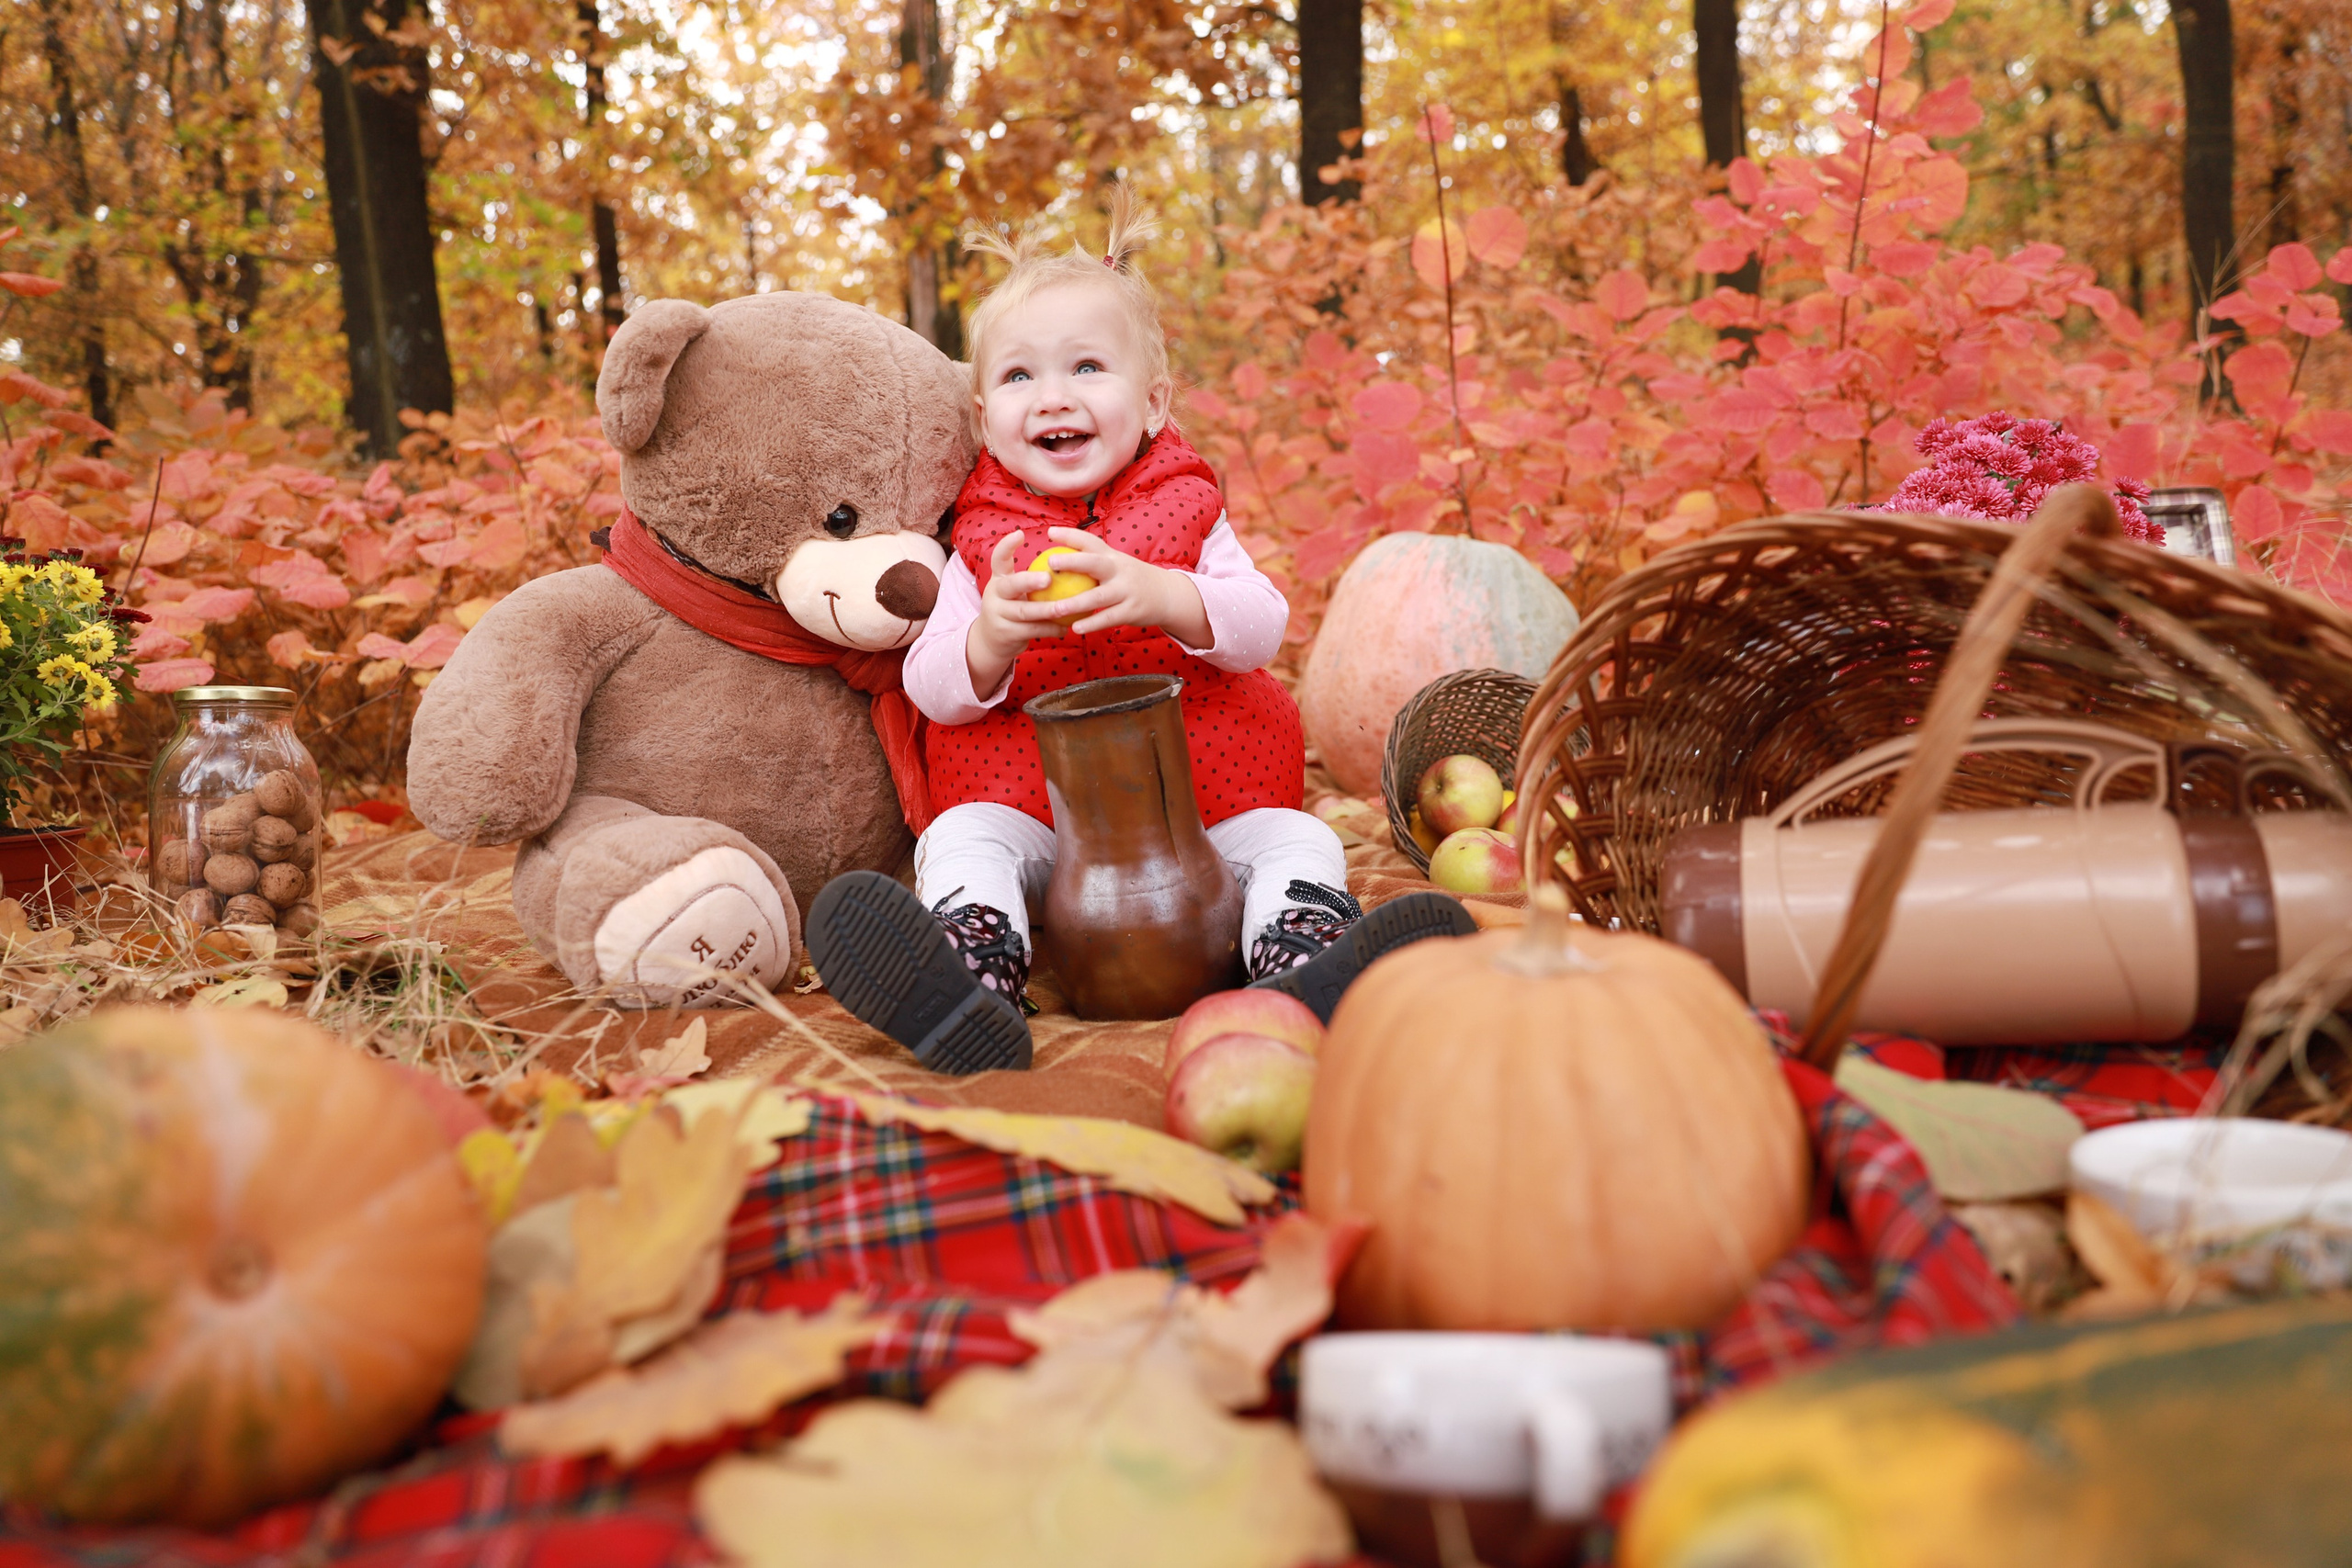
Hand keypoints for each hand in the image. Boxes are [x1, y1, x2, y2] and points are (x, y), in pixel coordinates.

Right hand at [966, 528, 1076, 696]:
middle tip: (1048, 578)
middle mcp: (994, 594)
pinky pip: (1032, 630)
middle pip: (1011, 585)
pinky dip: (1050, 629)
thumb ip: (1032, 578)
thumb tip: (1067, 560)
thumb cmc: (1012, 608)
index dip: (1006, 546)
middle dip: (1029, 581)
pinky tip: (1065, 628)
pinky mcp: (1005, 633)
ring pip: (1024, 612)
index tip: (1019, 534)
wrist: (991, 640)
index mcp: (998, 579)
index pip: (998, 559)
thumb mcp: (1015, 591)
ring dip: (1047, 610)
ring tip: (1066, 608)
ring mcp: (998, 614)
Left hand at [1027, 527, 1210, 644]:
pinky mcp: (1132, 610)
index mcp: (1112, 556)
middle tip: (1051, 563)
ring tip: (1055, 608)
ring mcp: (1127, 590)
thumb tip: (1054, 556)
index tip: (1050, 533)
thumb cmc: (1129, 579)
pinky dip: (1092, 623)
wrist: (1167, 595)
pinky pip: (1108, 618)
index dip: (1070, 536)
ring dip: (1076, 603)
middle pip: (1095, 563)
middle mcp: (1119, 569)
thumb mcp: (1115, 564)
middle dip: (1073, 561)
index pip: (1090, 541)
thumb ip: (1091, 560)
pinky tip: (1075, 628)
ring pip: (1099, 596)